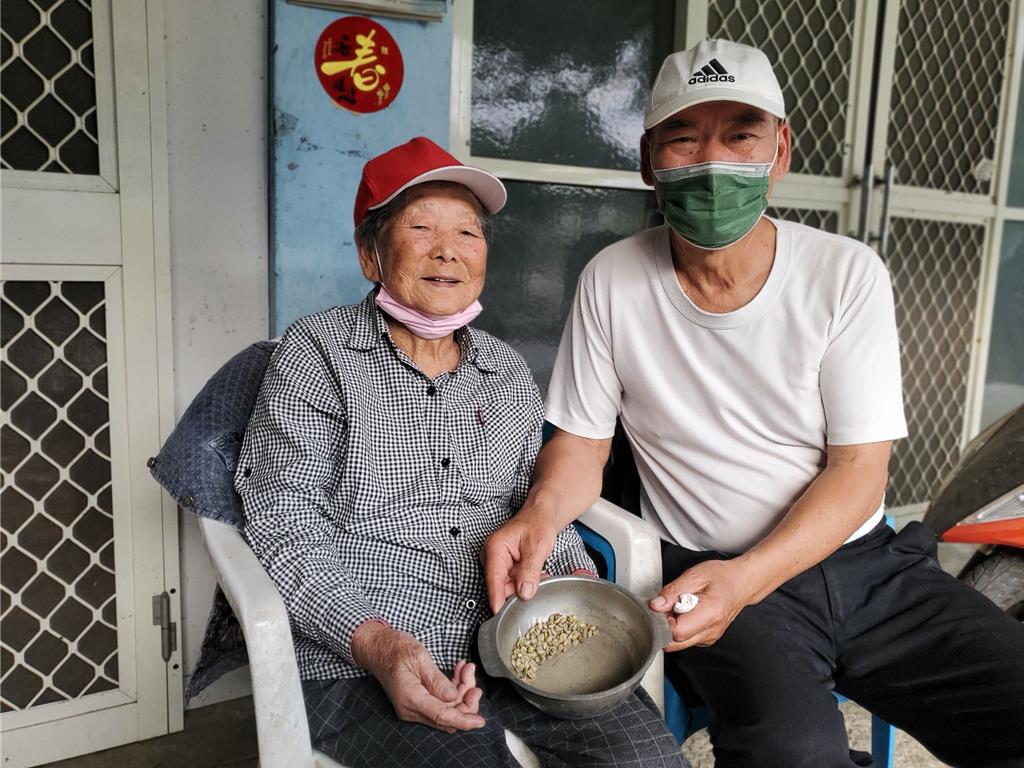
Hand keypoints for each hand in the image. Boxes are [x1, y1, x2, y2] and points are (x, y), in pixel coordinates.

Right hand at [352, 622, 483, 731]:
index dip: (464, 720)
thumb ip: (437, 680)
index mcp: (411, 698)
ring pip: (446, 709)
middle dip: (465, 698)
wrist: (377, 647)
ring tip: (465, 667)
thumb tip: (453, 697)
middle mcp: (411, 708)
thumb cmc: (395, 648)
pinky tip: (458, 671)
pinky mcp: (417, 701)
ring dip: (460, 690)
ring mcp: (413, 706)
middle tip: (471, 674)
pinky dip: (452, 689)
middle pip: (447, 716)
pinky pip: (440, 702)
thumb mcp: (419, 658)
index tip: (480, 721)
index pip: (442, 716)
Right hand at [482, 510, 557, 613]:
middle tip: (535, 589)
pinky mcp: (505, 565)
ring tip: (540, 576)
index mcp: (495, 548)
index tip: (501, 616)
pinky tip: (537, 576)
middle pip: (499, 585)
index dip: (498, 599)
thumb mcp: (537, 547)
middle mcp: (492, 555)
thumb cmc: (539, 522)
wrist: (542, 514)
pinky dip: (524, 582)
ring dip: (522, 587)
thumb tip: (524, 593)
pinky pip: (512, 581)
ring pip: (507, 585)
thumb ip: (530, 571)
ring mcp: (498, 561)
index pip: (494, 579)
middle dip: (516, 592)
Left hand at [648, 559, 755, 650]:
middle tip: (669, 606)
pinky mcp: (707, 639)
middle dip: (665, 625)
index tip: (663, 607)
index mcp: (710, 613)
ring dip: (673, 627)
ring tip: (680, 607)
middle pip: (675, 643)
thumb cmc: (722, 577)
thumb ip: (673, 591)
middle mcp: (711, 631)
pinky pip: (686, 639)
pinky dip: (681, 628)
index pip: (676, 631)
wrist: (742, 583)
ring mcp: (710, 637)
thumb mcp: (695, 575)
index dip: (664, 620)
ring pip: (679, 643)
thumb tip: (656, 605)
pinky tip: (686, 613)